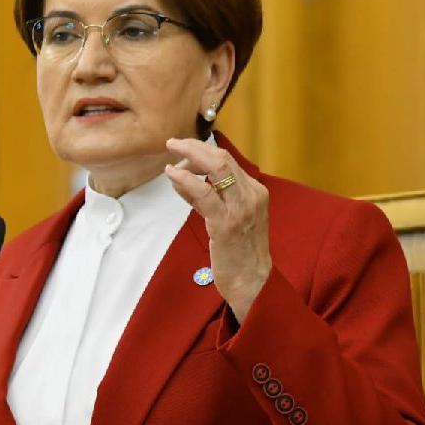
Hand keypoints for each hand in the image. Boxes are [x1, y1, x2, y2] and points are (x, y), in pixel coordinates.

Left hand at [164, 137, 271, 321]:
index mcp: (255, 192)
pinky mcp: (225, 223)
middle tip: (173, 143)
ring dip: (189, 156)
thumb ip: (209, 198)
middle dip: (194, 146)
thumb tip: (183, 179)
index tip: (183, 151)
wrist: (252, 281)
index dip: (201, 152)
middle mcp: (251, 195)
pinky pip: (204, 192)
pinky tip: (171, 175)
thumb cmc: (238, 252)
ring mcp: (240, 208)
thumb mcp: (227, 217)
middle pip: (222, 157)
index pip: (227, 160)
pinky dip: (185, 179)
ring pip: (216, 167)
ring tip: (169, 160)